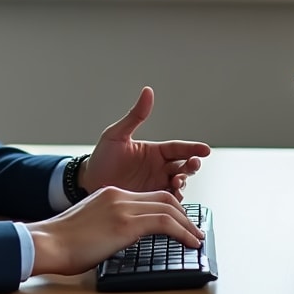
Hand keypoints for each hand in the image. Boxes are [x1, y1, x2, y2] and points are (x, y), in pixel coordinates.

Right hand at [25, 186, 204, 276]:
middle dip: (183, 214)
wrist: (47, 243)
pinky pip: (165, 222)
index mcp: (109, 195)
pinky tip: (190, 242)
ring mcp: (122, 207)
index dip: (169, 209)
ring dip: (188, 224)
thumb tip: (124, 241)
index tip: (179, 223)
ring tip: (196, 238)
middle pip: (163, 197)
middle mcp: (118, 196)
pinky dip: (183, 231)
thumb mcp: (89, 226)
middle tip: (193, 230)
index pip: (148, 197)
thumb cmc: (61, 243)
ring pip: (168, 207)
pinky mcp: (126, 223)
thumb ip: (109, 226)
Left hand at [80, 86, 209, 199]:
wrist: (88, 182)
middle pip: (184, 166)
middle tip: (193, 164)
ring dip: (183, 183)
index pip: (178, 148)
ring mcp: (156, 184)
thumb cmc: (102, 157)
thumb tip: (147, 91)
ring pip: (179, 184)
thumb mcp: (117, 134)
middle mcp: (158, 168)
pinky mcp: (151, 200)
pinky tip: (172, 197)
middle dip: (192, 165)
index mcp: (154, 151)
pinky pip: (168, 201)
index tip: (205, 150)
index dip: (193, 148)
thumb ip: (135, 116)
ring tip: (177, 181)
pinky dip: (174, 200)